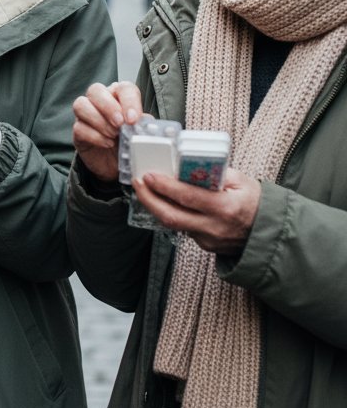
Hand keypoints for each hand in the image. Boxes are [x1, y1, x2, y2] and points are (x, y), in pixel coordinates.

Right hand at [72, 81, 143, 181]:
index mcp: (119, 97)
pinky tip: (107, 143)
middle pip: (95, 90)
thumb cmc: (128, 142)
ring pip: (81, 104)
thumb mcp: (140, 133)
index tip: (133, 119)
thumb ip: (143, 125)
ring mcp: (85, 115)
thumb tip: (146, 121)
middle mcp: (100, 101)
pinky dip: (95, 136)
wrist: (116, 164)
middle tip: (120, 124)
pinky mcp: (78, 131)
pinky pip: (79, 127)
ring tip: (113, 135)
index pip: (123, 88)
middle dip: (108, 107)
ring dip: (99, 120)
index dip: (129, 101)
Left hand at [132, 167, 260, 255]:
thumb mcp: (241, 180)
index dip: (164, 186)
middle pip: (171, 215)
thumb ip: (215, 172)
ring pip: (172, 224)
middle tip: (137, 183)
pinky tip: (163, 202)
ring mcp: (208, 239)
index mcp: (225, 207)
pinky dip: (170, 213)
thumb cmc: (256, 202)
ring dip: (154, 206)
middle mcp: (214, 226)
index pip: (187, 196)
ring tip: (144, 190)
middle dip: (148, 198)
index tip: (149, 175)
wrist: (269, 232)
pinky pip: (181, 228)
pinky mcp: (204, 245)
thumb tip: (188, 162)